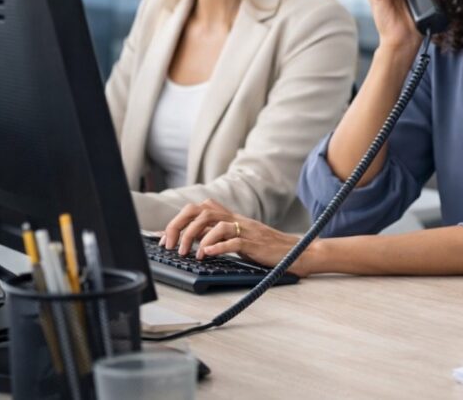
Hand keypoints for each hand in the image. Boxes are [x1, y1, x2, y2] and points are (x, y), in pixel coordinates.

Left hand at [160, 199, 310, 276]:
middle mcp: (236, 220)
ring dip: (198, 238)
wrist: (296, 252)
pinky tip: (208, 254)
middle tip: (173, 246)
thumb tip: (192, 241)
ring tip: (192, 255)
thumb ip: (219, 235)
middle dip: (182, 226)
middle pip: (202, 210)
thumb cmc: (266, 249)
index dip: (178, 221)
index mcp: (231, 218)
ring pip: (216, 223)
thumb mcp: (239, 238)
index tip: (166, 239)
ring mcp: (246, 230)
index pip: (198, 208)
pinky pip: (234, 241)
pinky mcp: (255, 244)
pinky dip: (218, 247)